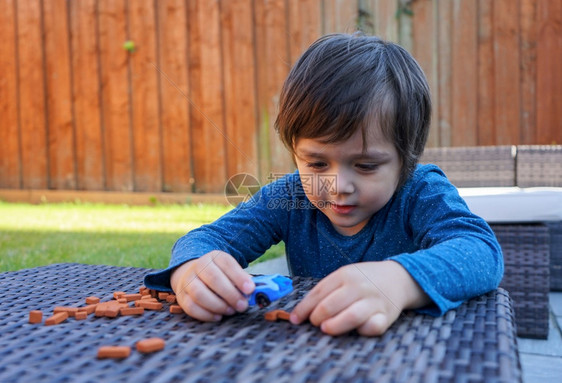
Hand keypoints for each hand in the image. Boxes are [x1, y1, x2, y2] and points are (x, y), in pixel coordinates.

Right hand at [170, 251, 254, 321]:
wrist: (194, 274)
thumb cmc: (220, 276)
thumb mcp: (230, 272)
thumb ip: (241, 281)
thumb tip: (252, 292)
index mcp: (214, 257)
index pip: (227, 264)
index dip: (239, 277)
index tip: (250, 289)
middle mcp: (199, 266)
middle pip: (214, 279)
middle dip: (230, 294)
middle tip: (242, 305)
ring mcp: (188, 281)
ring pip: (200, 293)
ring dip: (218, 305)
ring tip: (231, 311)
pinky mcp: (181, 296)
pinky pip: (191, 307)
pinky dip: (206, 314)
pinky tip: (218, 317)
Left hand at [290, 261, 429, 335]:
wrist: (398, 278)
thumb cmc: (363, 280)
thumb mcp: (343, 276)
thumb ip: (324, 292)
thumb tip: (300, 313)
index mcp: (344, 275)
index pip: (318, 293)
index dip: (304, 308)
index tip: (295, 319)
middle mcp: (358, 287)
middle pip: (331, 305)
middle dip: (317, 318)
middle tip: (314, 324)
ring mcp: (373, 301)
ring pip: (351, 316)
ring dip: (335, 325)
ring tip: (326, 329)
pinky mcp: (386, 315)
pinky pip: (373, 327)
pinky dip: (363, 330)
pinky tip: (356, 330)